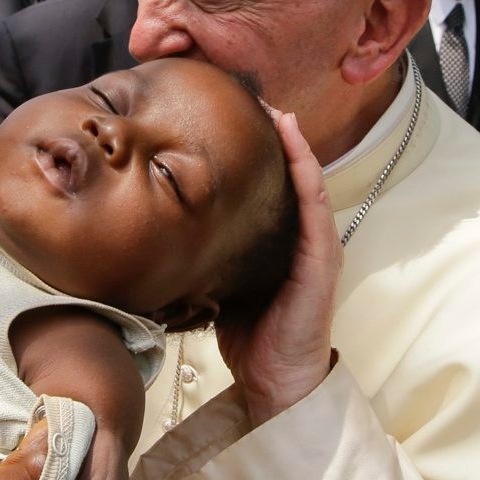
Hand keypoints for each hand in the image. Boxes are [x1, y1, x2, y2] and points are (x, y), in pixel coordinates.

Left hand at [215, 111, 341, 427]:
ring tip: (277, 111)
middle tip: (251, 97)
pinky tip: (295, 143)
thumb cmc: (246, 335)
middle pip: (291, 175)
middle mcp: (302, 238)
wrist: (274, 382)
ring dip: (295, 144)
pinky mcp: (321, 261)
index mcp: (278, 241)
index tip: (230, 115)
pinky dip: (306, 172)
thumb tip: (158, 225)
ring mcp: (317, 247)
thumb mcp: (218, 282)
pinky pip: (315, 207)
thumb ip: (205, 250)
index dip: (257, 150)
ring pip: (307, 182)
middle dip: (276, 136)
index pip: (270, 185)